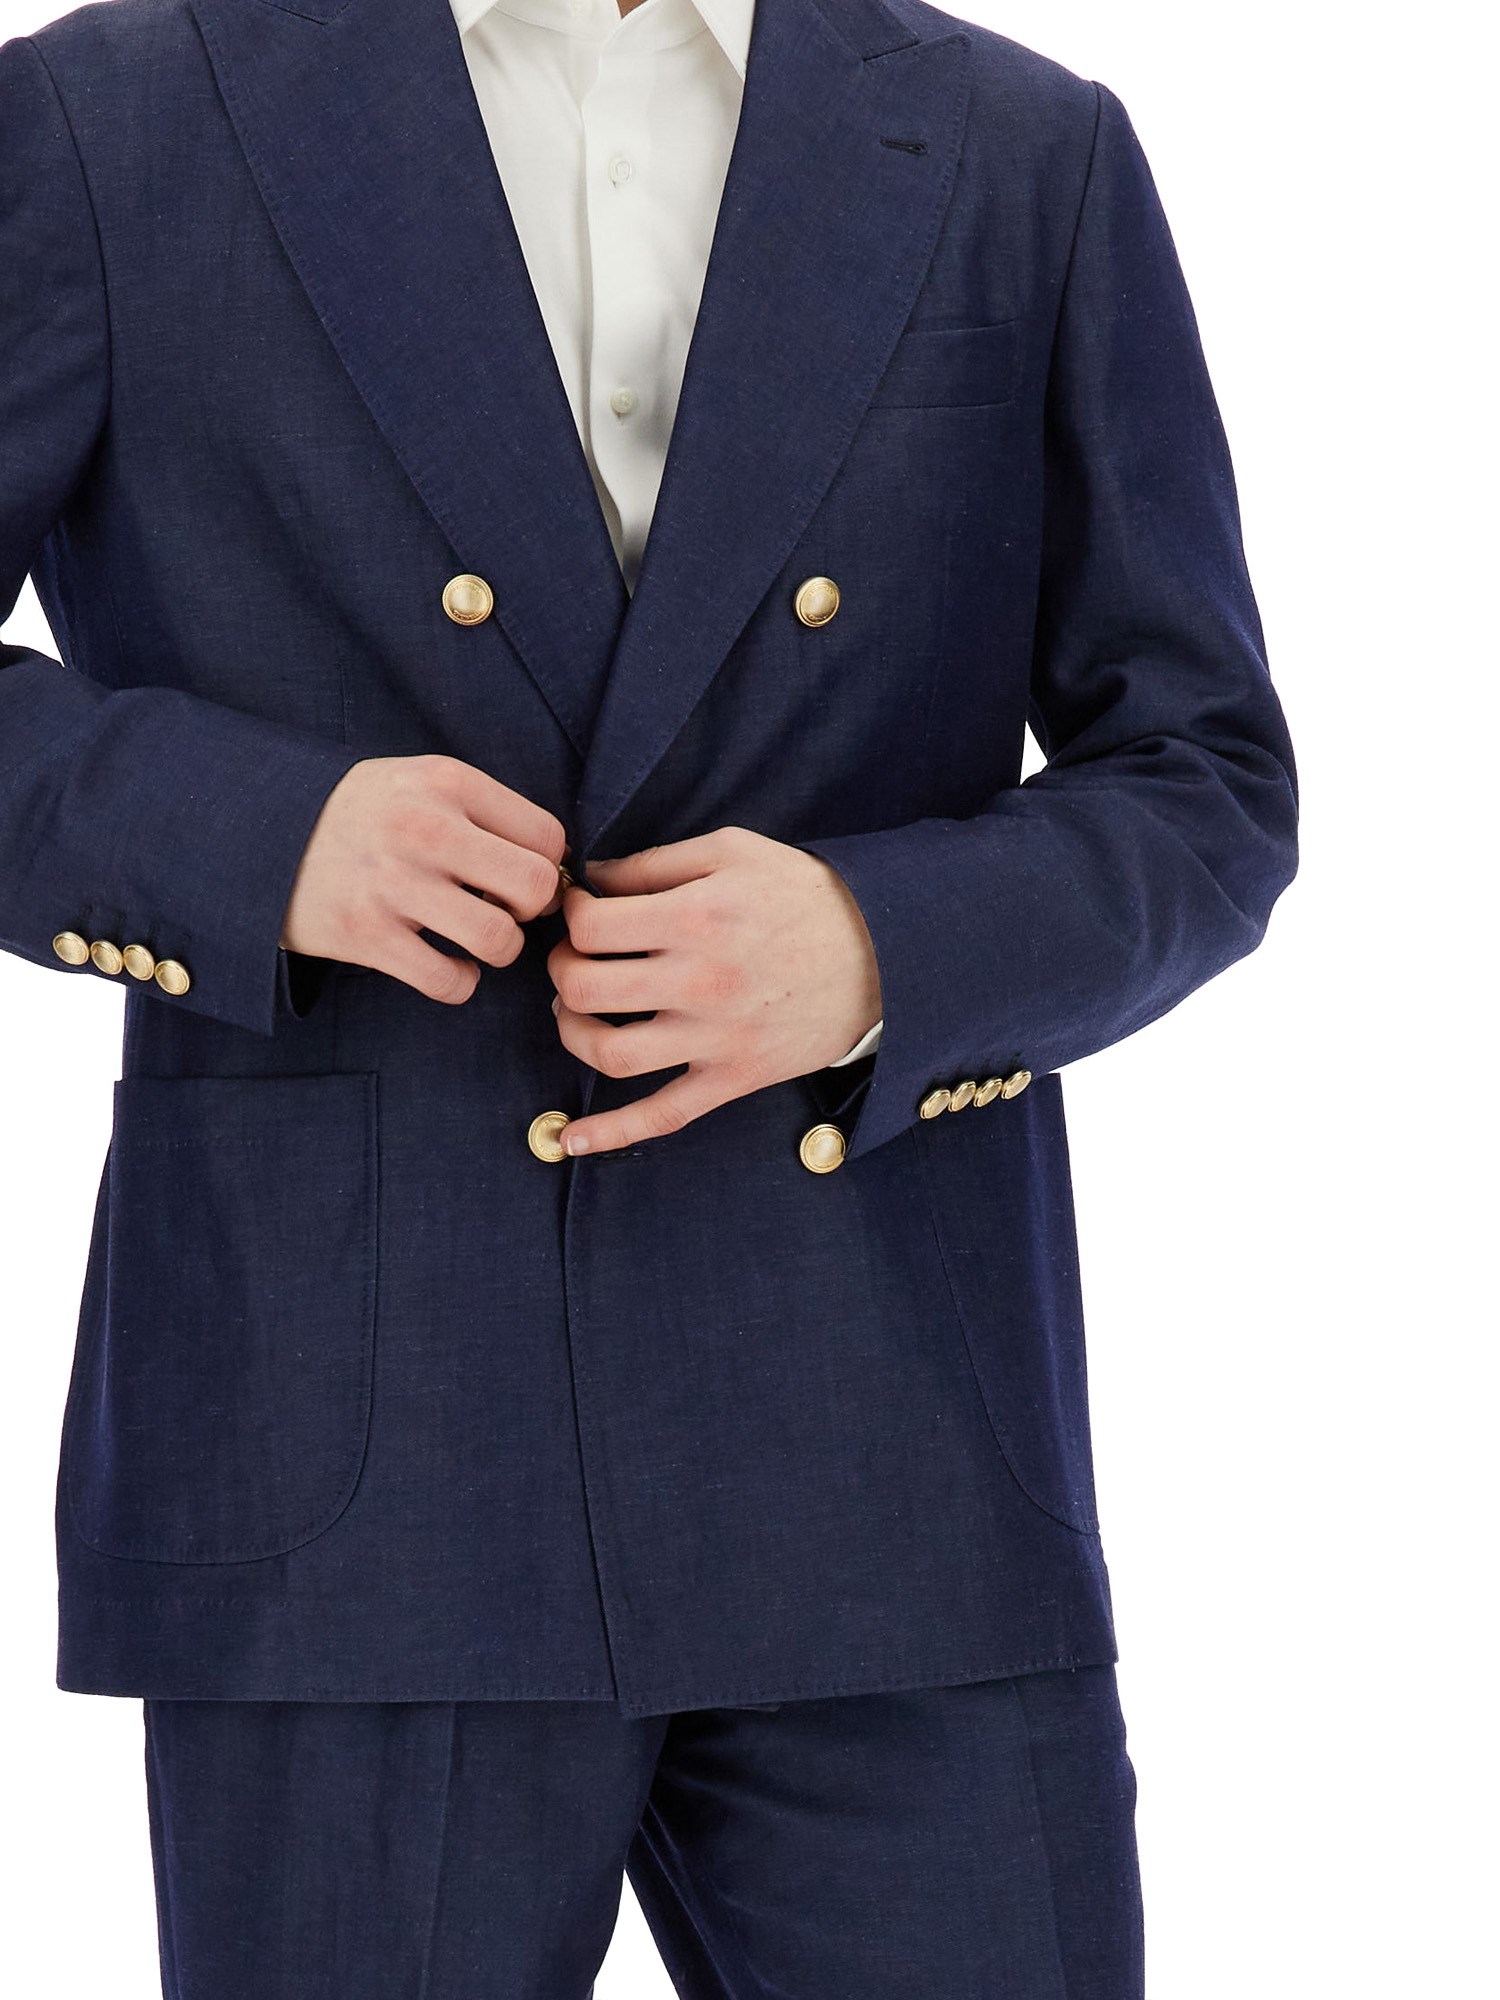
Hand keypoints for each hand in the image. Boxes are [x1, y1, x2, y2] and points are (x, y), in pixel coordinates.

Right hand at [281, 754, 566, 1002]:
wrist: (256, 834)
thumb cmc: (359, 814)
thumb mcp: (417, 782)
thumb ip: (482, 811)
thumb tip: (556, 867)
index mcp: (445, 782)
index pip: (548, 837)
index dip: (546, 866)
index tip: (518, 878)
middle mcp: (423, 828)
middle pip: (536, 887)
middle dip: (533, 910)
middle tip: (506, 911)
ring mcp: (393, 884)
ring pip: (499, 940)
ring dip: (498, 950)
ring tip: (475, 939)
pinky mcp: (365, 935)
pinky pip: (448, 981)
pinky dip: (459, 983)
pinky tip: (446, 966)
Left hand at [546, 826, 881, 1154]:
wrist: (886, 952)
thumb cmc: (806, 894)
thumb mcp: (734, 851)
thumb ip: (657, 863)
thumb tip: (593, 880)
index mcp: (696, 917)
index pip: (590, 926)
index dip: (571, 914)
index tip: (581, 911)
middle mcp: (700, 981)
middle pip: (585, 987)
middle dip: (561, 969)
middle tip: (572, 958)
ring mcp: (716, 1038)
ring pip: (609, 1054)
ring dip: (572, 1033)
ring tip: (576, 1013)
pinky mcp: (735, 1077)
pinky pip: (664, 1116)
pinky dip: (613, 1133)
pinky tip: (573, 1141)